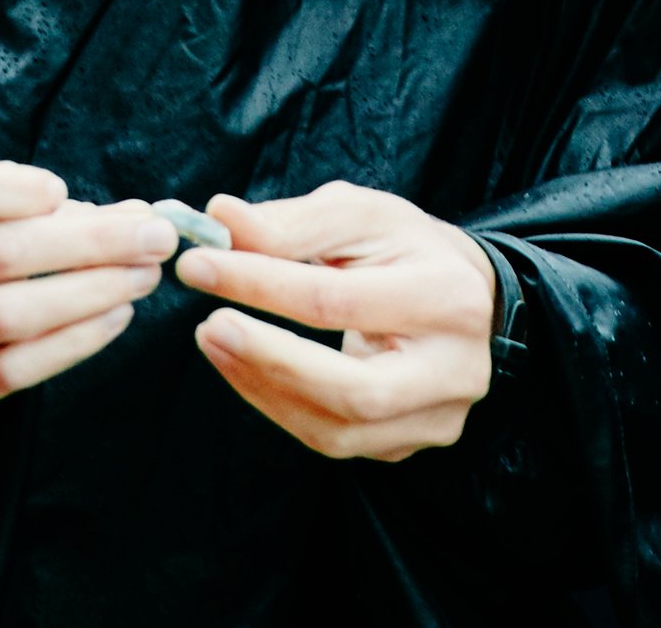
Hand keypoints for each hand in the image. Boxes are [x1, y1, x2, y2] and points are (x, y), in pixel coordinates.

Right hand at [0, 160, 173, 423]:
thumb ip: (37, 207)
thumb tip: (136, 212)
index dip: (6, 186)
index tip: (61, 189)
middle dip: (88, 241)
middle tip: (153, 234)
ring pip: (5, 316)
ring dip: (90, 291)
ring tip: (144, 275)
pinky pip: (10, 371)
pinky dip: (73, 341)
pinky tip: (116, 316)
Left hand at [177, 182, 497, 460]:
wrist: (462, 296)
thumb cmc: (406, 249)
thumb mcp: (360, 216)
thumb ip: (292, 223)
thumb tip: (220, 218)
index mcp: (450, 297)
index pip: (338, 302)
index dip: (260, 285)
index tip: (198, 266)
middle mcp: (457, 370)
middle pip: (353, 391)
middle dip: (269, 360)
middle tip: (207, 325)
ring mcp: (437, 417)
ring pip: (337, 429)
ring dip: (263, 387)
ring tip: (215, 340)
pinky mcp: (409, 443)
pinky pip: (333, 440)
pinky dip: (278, 405)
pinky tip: (244, 368)